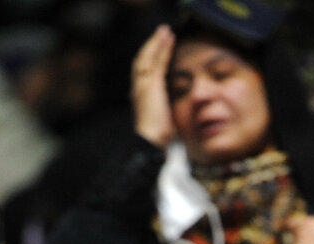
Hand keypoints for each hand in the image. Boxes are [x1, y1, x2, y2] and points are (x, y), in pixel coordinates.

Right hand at [131, 25, 176, 147]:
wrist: (150, 142)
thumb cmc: (158, 136)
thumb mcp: (164, 117)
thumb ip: (167, 107)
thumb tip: (175, 107)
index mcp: (141, 95)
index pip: (146, 70)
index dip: (153, 57)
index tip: (163, 47)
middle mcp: (138, 87)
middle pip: (143, 59)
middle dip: (152, 45)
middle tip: (162, 32)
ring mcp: (142, 85)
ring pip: (147, 57)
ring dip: (156, 42)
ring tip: (165, 31)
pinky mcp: (149, 85)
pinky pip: (155, 61)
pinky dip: (161, 48)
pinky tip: (168, 39)